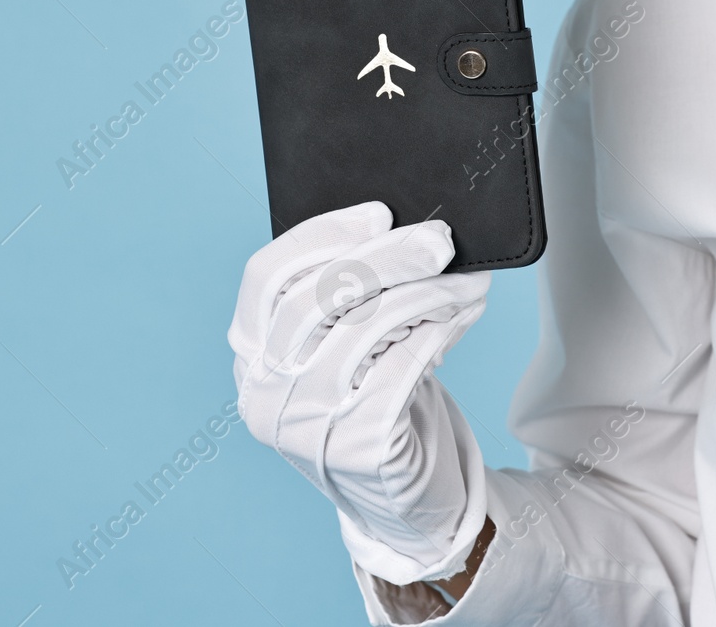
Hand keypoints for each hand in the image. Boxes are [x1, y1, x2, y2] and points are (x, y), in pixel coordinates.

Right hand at [228, 202, 491, 583]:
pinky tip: (460, 316)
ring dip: (426, 292)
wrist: (399, 501)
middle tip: (440, 239)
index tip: (377, 214)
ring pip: (367, 327)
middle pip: (320, 296)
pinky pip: (403, 364)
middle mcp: (266, 389)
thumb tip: (405, 231)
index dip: (322, 235)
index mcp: (251, 355)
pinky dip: (437, 331)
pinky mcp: (358, 443)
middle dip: (387, 257)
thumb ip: (348, 300)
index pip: (267, 276)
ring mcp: (306, 421)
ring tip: (464, 281)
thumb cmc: (372, 405)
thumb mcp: (343, 351)